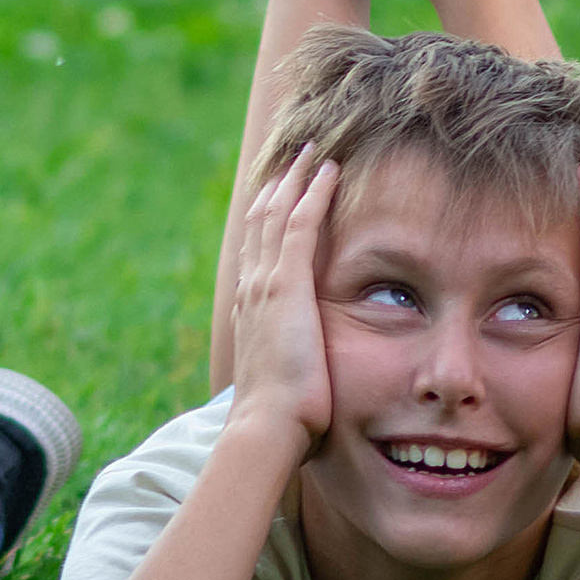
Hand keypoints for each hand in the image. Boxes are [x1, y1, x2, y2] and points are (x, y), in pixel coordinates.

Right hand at [225, 152, 336, 457]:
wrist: (266, 426)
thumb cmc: (280, 419)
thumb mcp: (282, 381)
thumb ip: (290, 365)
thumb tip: (301, 378)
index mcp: (251, 309)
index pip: (259, 251)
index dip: (268, 218)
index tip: (279, 195)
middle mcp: (252, 289)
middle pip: (262, 222)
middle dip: (277, 187)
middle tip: (292, 159)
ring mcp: (266, 284)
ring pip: (278, 215)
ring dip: (294, 180)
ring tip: (310, 153)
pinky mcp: (287, 285)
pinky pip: (301, 225)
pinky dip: (313, 194)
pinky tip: (328, 172)